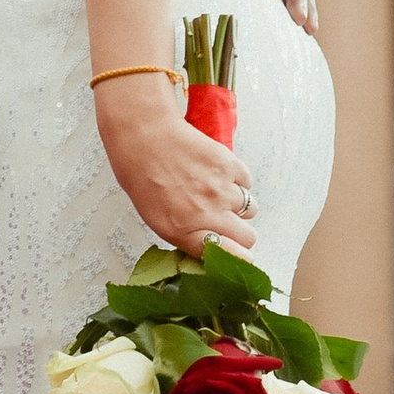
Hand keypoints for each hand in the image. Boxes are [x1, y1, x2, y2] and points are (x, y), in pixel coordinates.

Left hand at [92, 74, 258, 257]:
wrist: (144, 136)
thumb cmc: (143, 177)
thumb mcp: (157, 219)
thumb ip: (188, 236)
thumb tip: (212, 247)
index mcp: (184, 231)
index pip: (229, 256)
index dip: (238, 257)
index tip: (239, 255)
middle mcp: (206, 213)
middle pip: (248, 237)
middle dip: (241, 233)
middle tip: (227, 222)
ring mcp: (221, 189)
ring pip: (250, 209)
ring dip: (237, 204)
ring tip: (216, 191)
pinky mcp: (229, 165)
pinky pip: (246, 182)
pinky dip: (237, 180)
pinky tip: (216, 173)